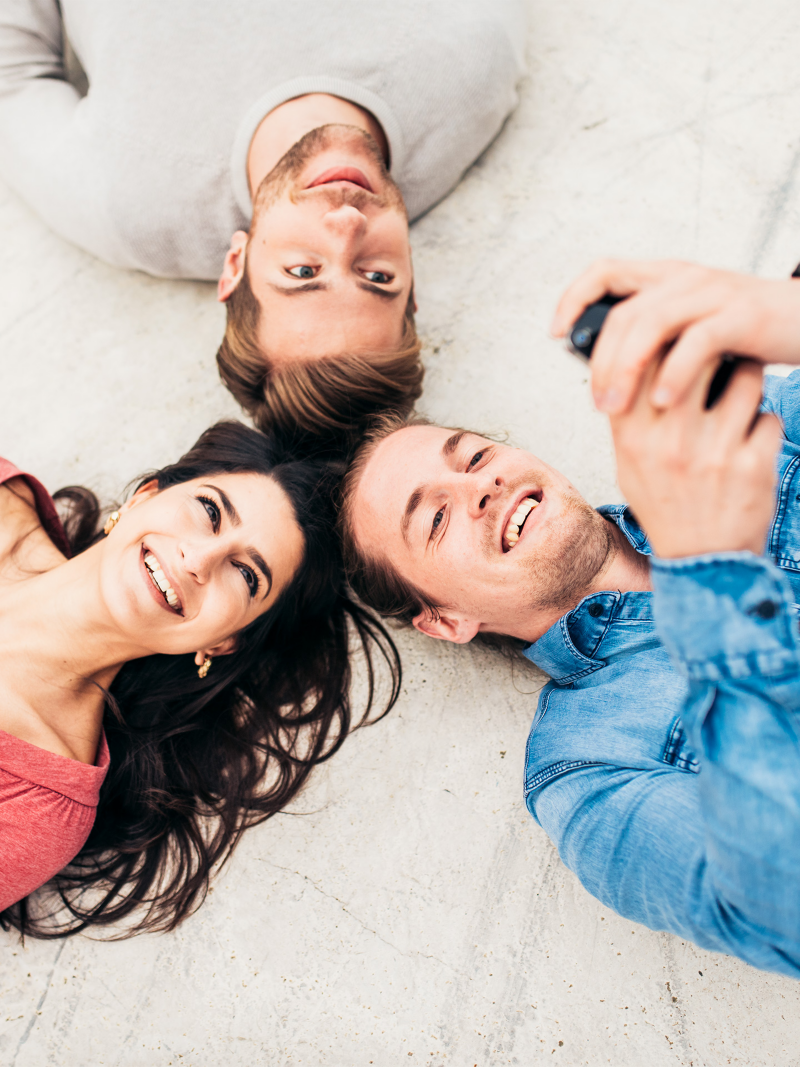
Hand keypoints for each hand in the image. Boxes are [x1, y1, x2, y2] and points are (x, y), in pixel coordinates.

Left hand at [552, 259, 799, 413]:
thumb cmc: (747, 334)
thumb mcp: (692, 329)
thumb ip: (655, 341)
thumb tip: (607, 376)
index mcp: (667, 278)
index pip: (606, 269)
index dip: (574, 296)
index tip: (555, 333)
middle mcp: (685, 277)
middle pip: (623, 312)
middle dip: (601, 361)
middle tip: (597, 403)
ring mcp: (713, 292)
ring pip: (651, 324)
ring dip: (626, 370)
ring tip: (616, 408)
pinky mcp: (740, 315)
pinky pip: (696, 342)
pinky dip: (674, 373)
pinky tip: (664, 403)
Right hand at [609, 356, 781, 558]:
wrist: (701, 560)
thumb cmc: (666, 508)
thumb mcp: (629, 466)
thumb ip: (629, 420)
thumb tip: (636, 366)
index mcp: (634, 439)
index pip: (643, 363)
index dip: (663, 339)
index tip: (676, 336)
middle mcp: (672, 443)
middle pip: (696, 358)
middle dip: (712, 345)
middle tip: (720, 347)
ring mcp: (714, 454)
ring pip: (744, 379)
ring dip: (748, 378)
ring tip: (743, 389)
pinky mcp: (753, 466)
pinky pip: (769, 418)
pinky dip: (765, 423)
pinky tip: (753, 438)